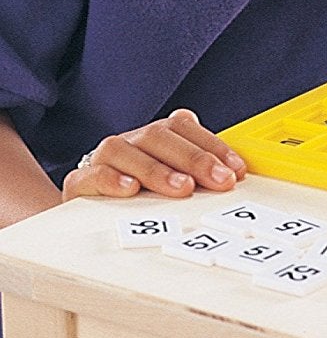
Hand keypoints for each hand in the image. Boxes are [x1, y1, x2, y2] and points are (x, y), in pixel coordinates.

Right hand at [62, 108, 246, 199]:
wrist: (92, 210)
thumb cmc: (143, 193)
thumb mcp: (175, 178)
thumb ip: (198, 172)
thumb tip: (233, 176)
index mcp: (155, 134)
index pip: (185, 127)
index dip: (213, 146)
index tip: (235, 170)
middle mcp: (131, 140)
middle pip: (159, 136)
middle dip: (194, 159)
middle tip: (218, 180)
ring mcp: (104, 159)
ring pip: (125, 150)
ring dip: (157, 170)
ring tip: (182, 188)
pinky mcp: (80, 181)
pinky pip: (92, 174)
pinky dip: (112, 180)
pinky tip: (130, 189)